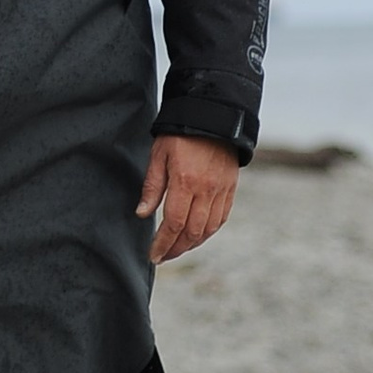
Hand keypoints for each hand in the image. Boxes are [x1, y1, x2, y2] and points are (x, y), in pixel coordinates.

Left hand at [138, 134, 237, 263]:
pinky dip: (208, 232)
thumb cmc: (180, 133)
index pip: (174, 223)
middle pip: (192, 232)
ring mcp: (221, 191)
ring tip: (177, 249)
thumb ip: (152, 187)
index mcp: (186, 181)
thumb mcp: (158, 155)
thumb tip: (142, 214)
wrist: (213, 116)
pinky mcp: (230, 189)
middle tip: (162, 256)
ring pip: (208, 229)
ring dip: (192, 244)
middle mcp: (206, 190)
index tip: (154, 254)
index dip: (163, 243)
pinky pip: (221, 218)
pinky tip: (196, 235)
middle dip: (176, 249)